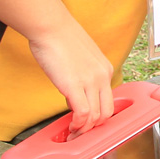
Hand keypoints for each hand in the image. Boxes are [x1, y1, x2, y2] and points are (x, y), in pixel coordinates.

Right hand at [27, 21, 116, 138]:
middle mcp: (102, 76)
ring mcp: (91, 81)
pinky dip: (78, 124)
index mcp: (105, 69)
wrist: (51, 26)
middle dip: (94, 126)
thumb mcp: (81, 59)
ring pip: (96, 116)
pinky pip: (83, 113)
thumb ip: (83, 76)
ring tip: (73, 132)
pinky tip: (70, 126)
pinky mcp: (75, 86)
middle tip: (80, 131)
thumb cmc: (60, 38)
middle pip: (107, 112)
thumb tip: (74, 95)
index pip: (108, 100)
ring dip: (84, 129)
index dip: (97, 114)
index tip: (85, 120)